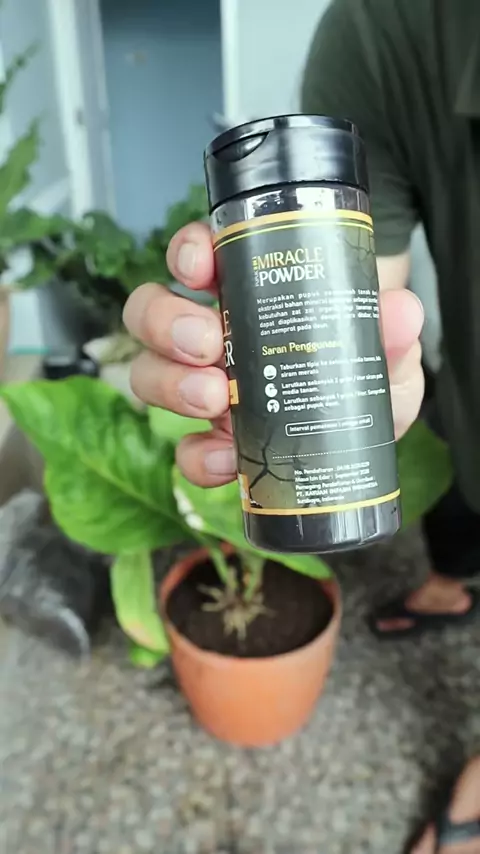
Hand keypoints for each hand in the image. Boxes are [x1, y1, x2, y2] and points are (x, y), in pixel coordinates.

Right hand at [124, 222, 424, 486]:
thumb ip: (392, 332)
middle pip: (151, 312)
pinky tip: (229, 458)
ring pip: (148, 373)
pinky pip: (182, 449)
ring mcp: (202, 390)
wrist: (365, 437)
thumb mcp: (385, 351)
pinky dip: (198, 455)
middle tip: (210, 346)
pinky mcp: (210, 443)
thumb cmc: (363, 374)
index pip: (197, 257)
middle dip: (168, 323)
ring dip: (171, 384)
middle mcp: (212, 337)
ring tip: (216, 399)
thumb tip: (400, 311)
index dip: (187, 252)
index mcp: (246, 296)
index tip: (201, 266)